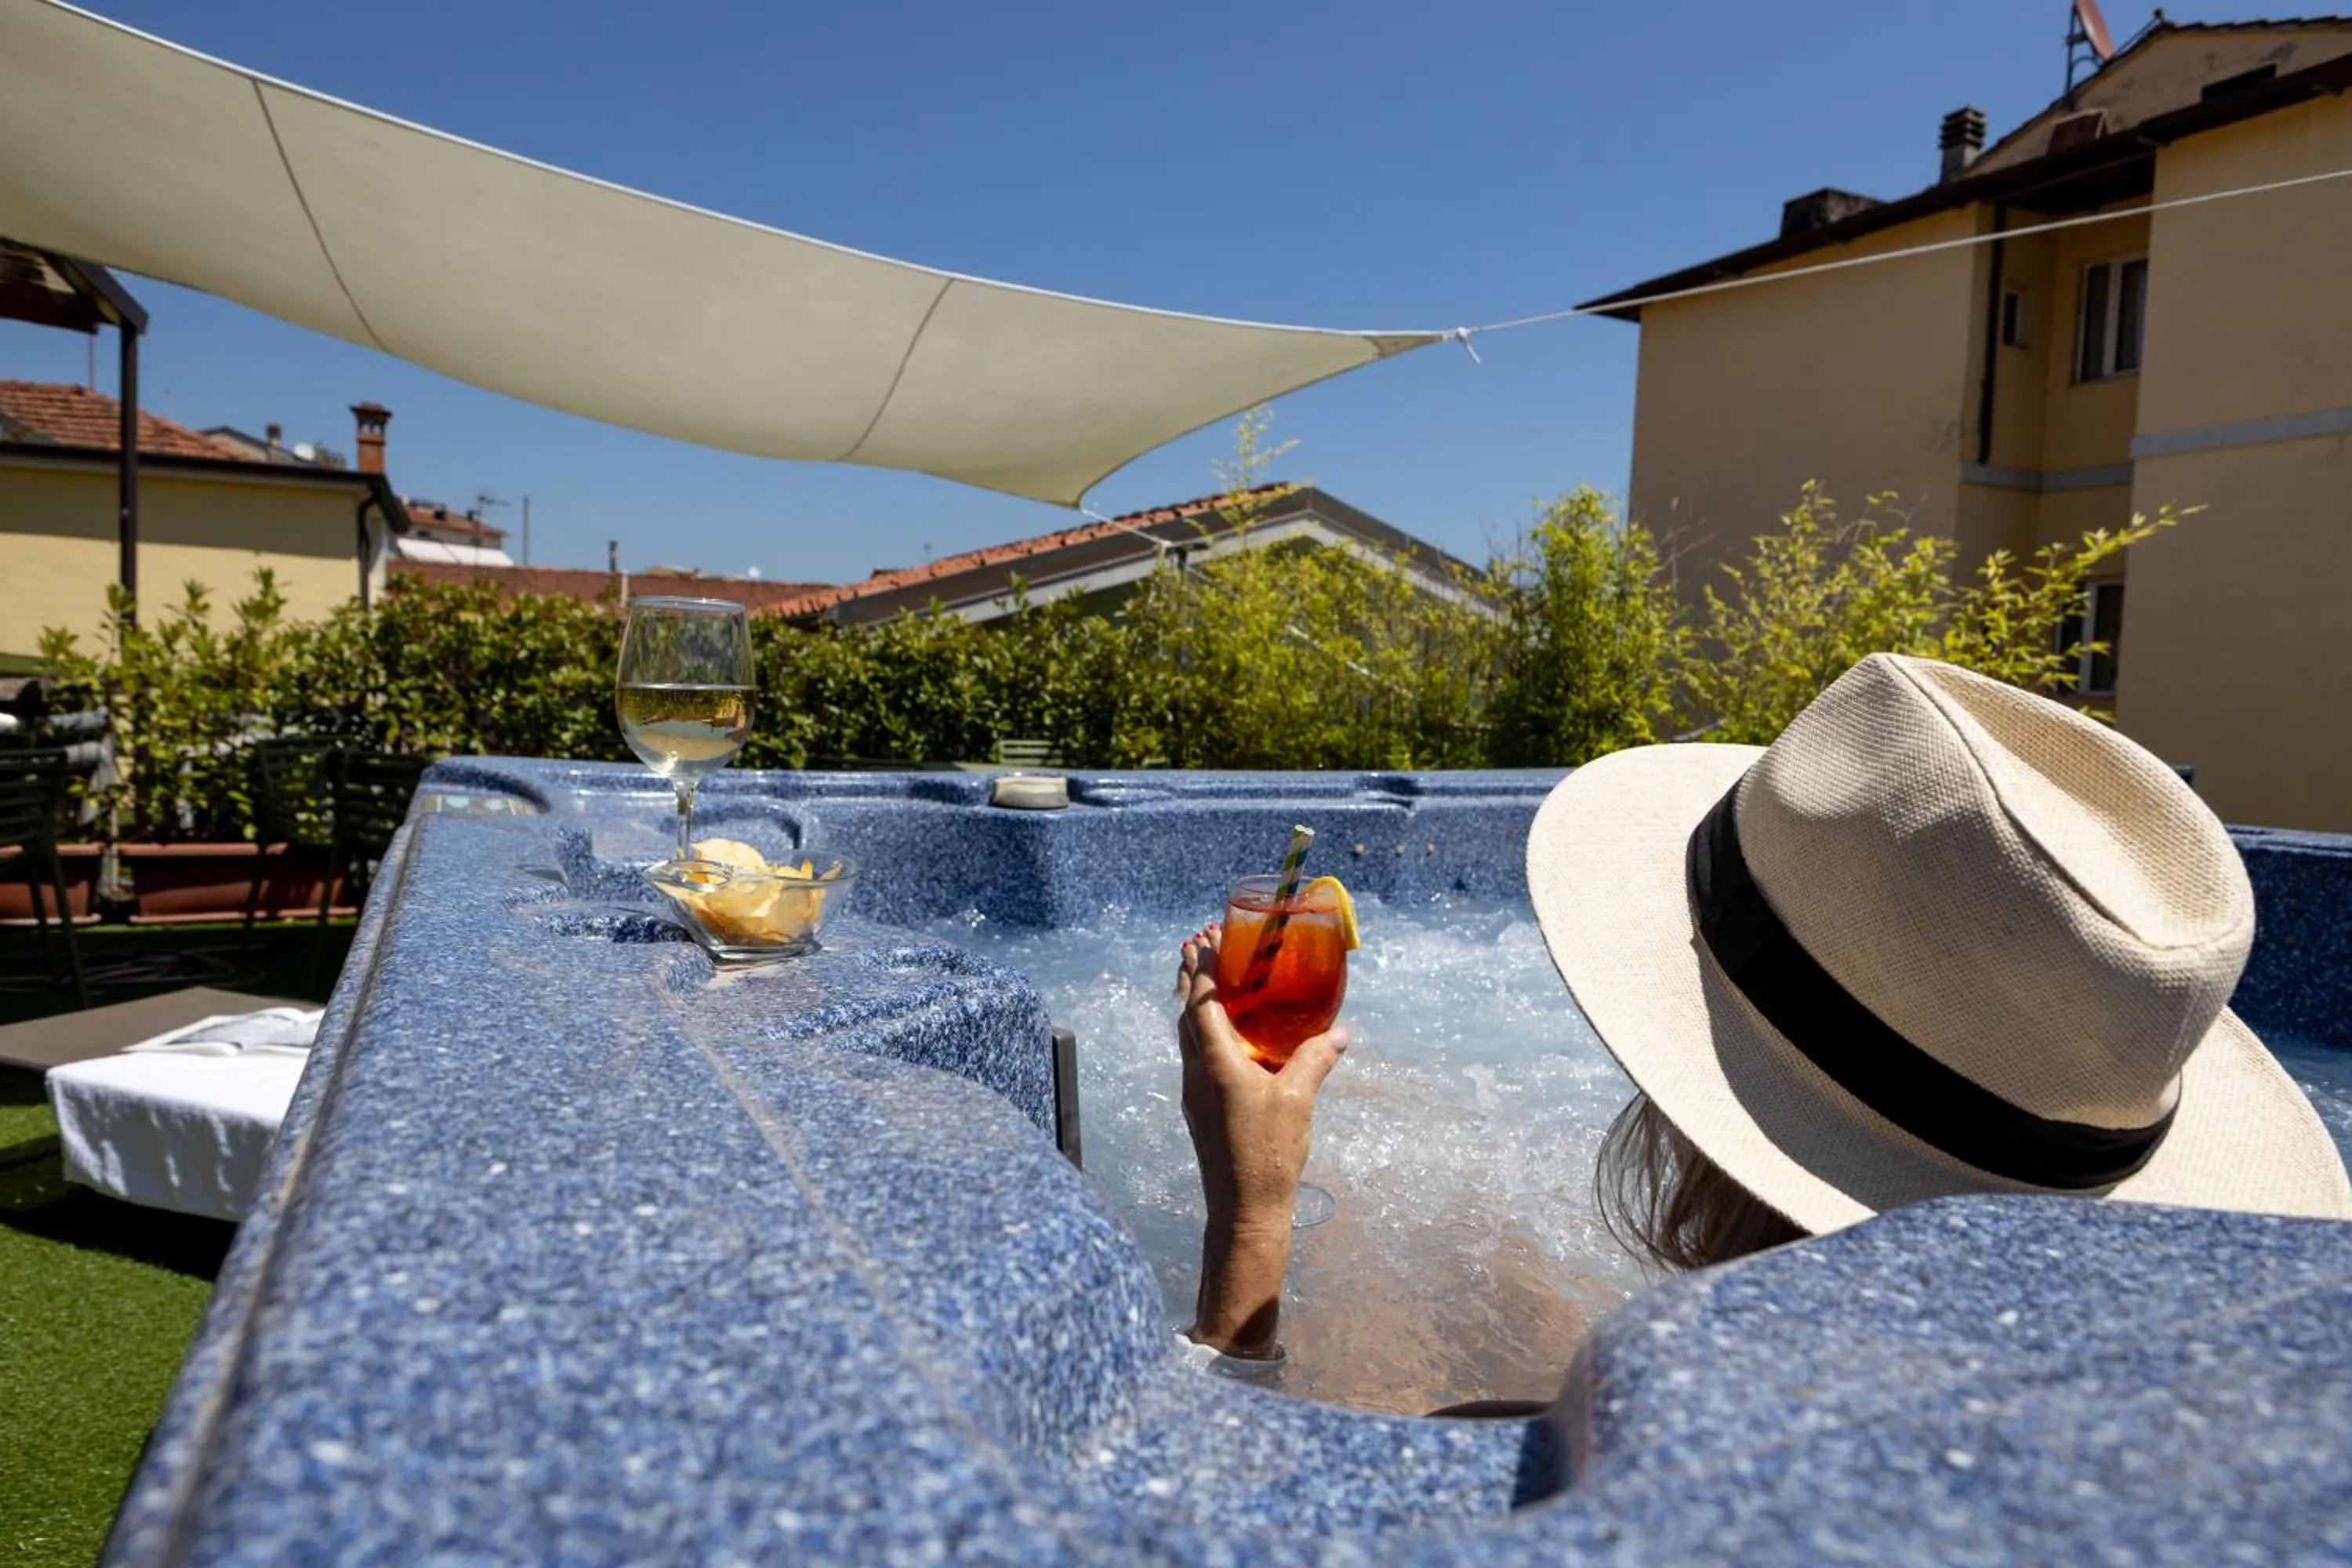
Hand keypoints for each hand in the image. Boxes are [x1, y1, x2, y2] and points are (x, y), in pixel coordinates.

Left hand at [1175, 922, 1346, 1354]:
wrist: (1243, 1210)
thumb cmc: (1269, 1154)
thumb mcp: (1299, 1101)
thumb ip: (1315, 1059)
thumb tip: (1339, 1032)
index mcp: (1215, 1064)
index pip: (1201, 1004)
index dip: (1202, 969)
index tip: (1205, 938)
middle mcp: (1196, 1073)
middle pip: (1186, 1015)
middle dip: (1192, 978)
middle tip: (1200, 946)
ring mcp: (1195, 1092)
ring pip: (1188, 1036)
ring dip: (1195, 1004)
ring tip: (1208, 979)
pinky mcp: (1201, 1108)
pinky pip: (1197, 1055)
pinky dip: (1205, 1030)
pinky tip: (1226, 1033)